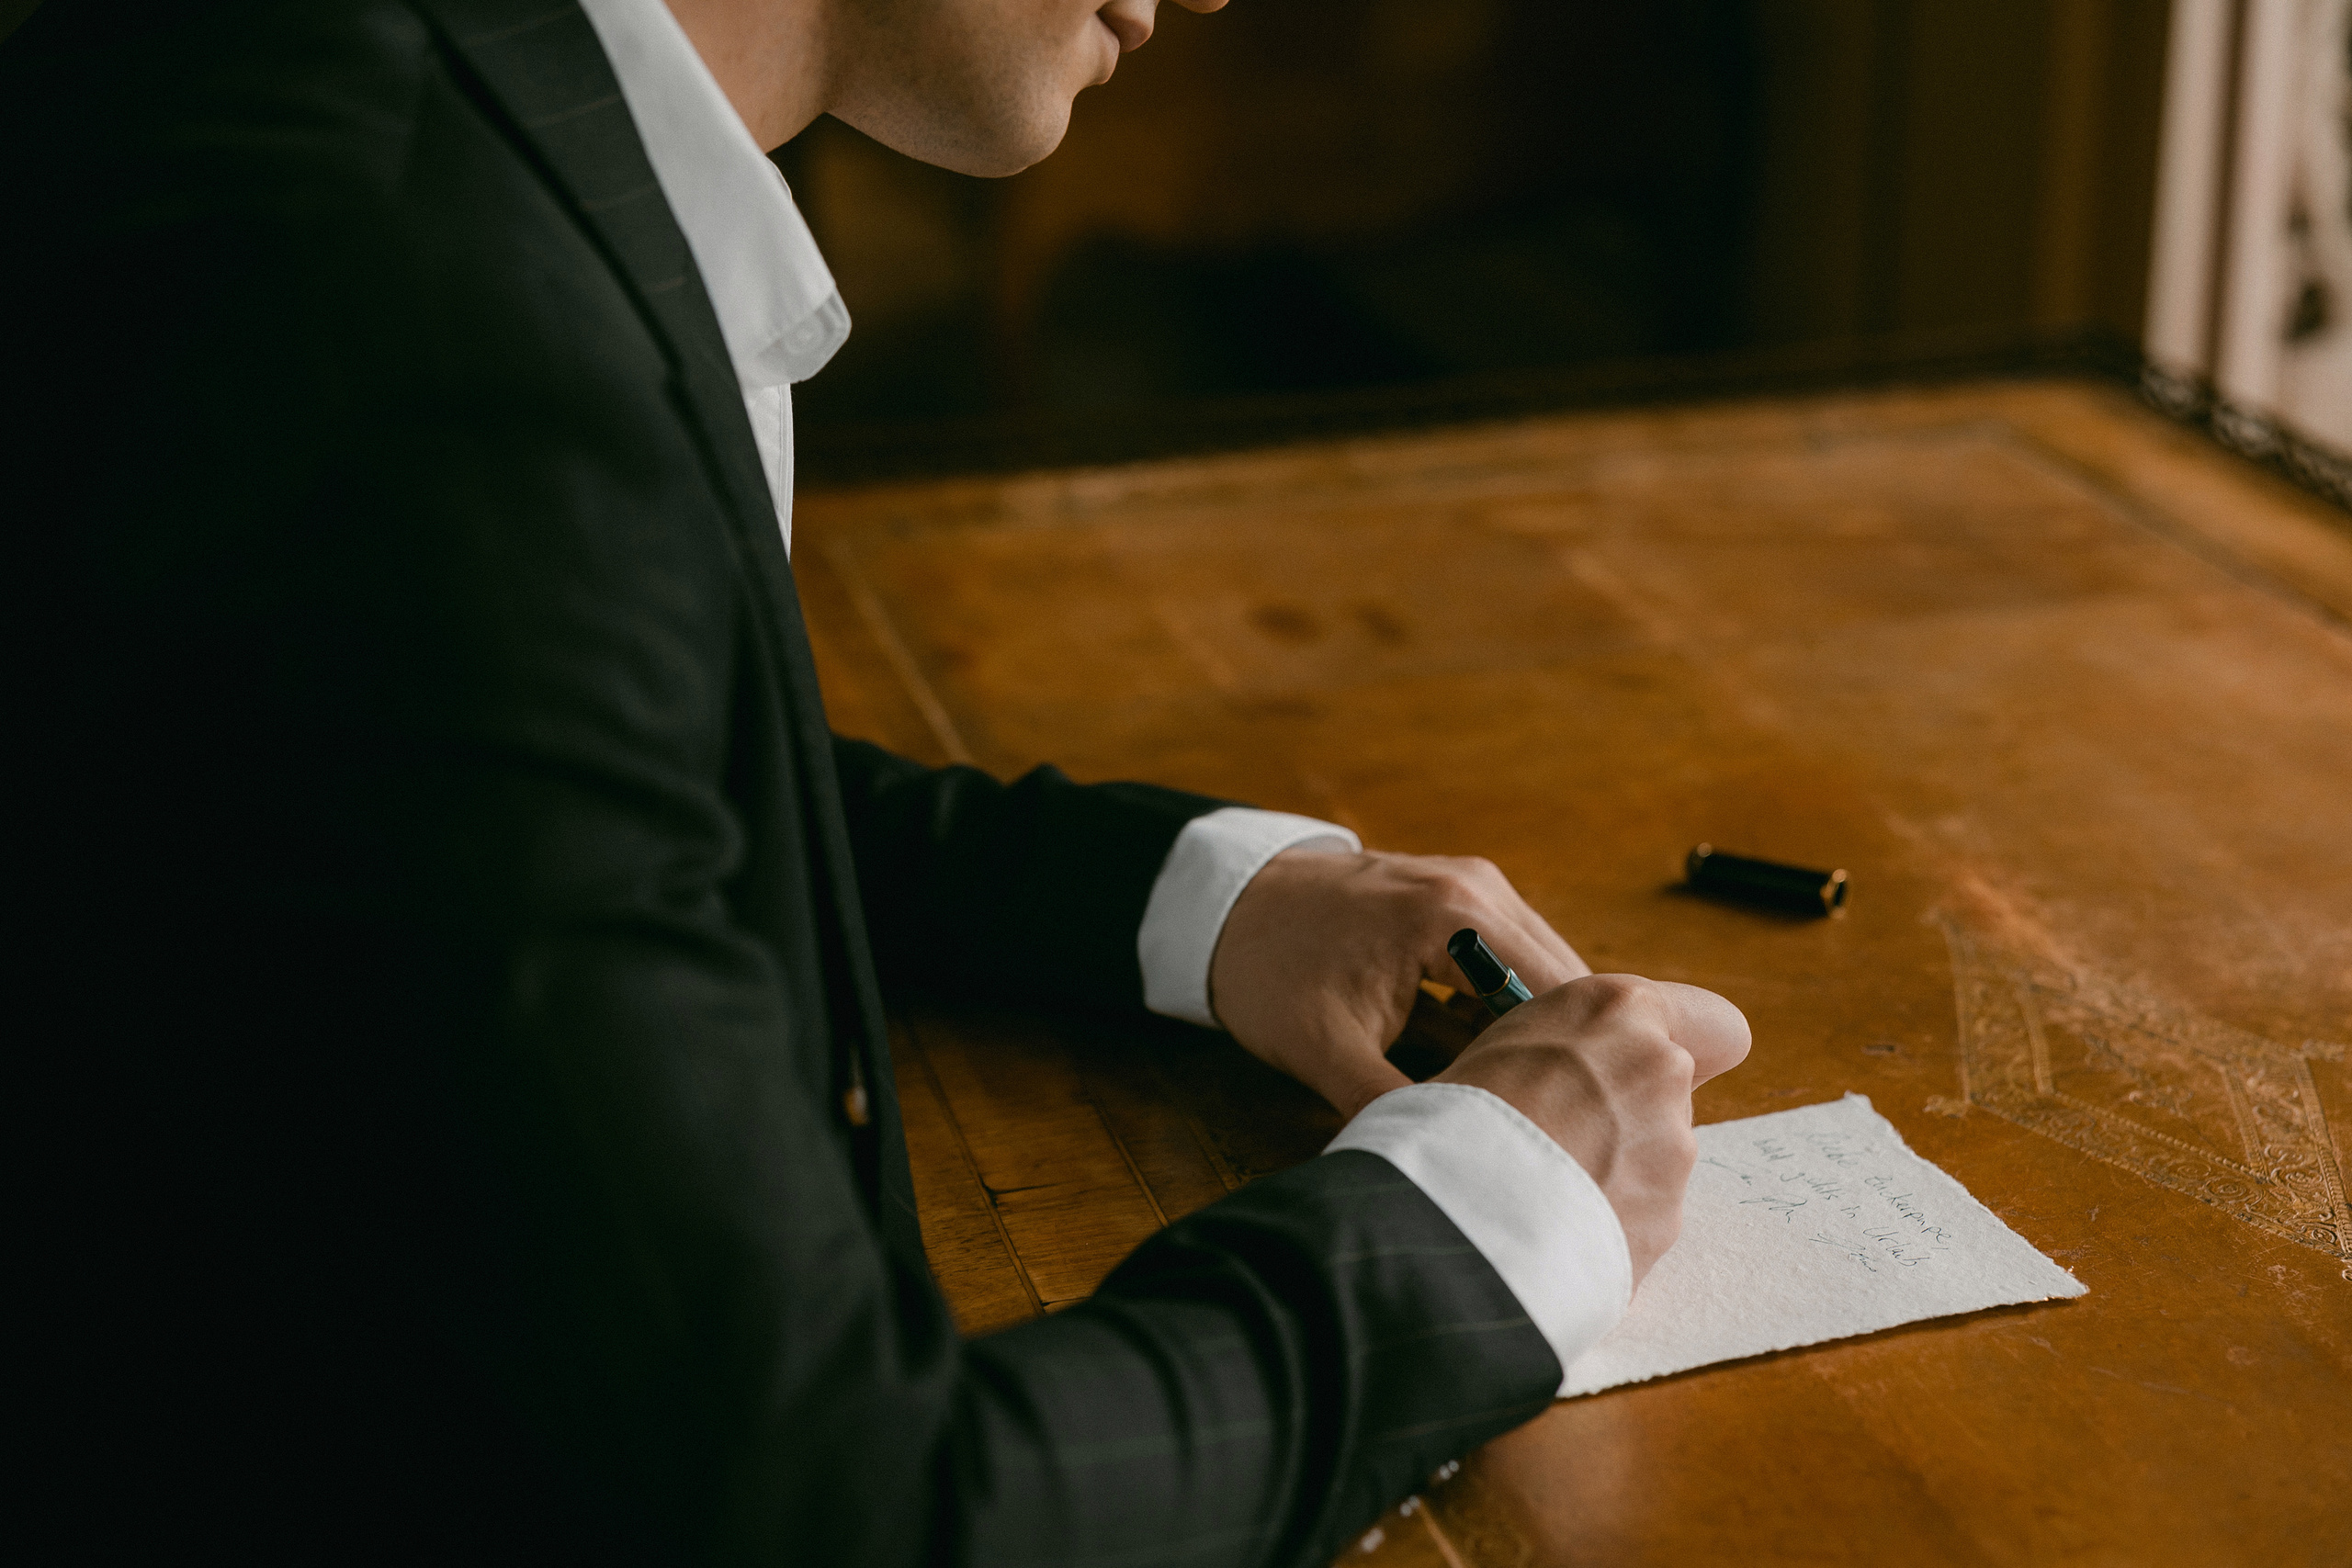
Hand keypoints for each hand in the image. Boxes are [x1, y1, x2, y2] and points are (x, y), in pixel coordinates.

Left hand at [1209, 848, 1592, 1119]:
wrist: (1223, 908)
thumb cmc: (1268, 971)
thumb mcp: (1323, 1050)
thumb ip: (1390, 1106)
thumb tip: (1442, 1167)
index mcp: (1453, 915)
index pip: (1555, 995)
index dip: (1568, 1063)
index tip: (1566, 1121)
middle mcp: (1478, 886)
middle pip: (1564, 979)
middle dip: (1562, 1048)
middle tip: (1560, 1118)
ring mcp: (1471, 882)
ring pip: (1541, 968)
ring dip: (1536, 1027)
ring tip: (1531, 1094)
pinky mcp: (1460, 893)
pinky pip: (1510, 955)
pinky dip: (1508, 1003)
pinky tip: (1493, 1056)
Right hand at [1437, 976, 1749, 1282]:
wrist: (1454, 1208)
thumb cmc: (1453, 1111)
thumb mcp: (1500, 1044)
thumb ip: (1566, 1050)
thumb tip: (1570, 1075)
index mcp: (1618, 1010)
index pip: (1716, 1024)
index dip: (1690, 1048)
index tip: (1641, 1064)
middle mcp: (1661, 1070)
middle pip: (1674, 1094)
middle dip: (1632, 1112)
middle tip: (1562, 1133)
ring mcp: (1671, 1149)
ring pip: (1657, 1157)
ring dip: (1616, 1168)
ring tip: (1542, 1187)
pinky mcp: (1666, 1219)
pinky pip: (1640, 1214)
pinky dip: (1608, 1218)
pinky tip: (1554, 1226)